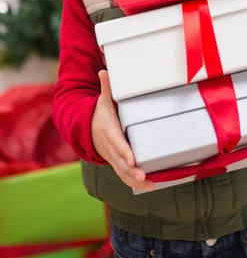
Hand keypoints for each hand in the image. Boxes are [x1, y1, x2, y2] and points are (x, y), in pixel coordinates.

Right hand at [91, 70, 153, 191]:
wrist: (87, 129)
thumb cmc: (100, 113)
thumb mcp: (103, 100)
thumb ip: (107, 87)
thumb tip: (104, 71)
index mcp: (108, 131)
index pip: (116, 143)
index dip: (124, 151)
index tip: (132, 158)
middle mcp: (110, 147)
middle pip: (120, 161)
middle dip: (131, 170)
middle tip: (143, 176)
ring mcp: (112, 157)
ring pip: (122, 172)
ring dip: (135, 180)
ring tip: (148, 185)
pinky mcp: (116, 163)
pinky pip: (124, 176)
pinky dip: (134, 183)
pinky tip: (149, 186)